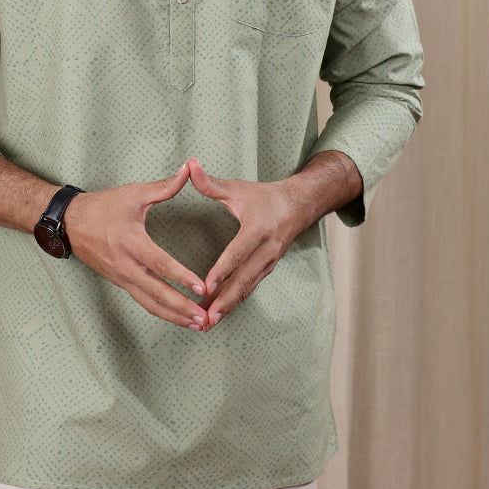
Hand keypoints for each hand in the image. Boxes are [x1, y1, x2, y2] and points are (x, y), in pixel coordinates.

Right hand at [63, 164, 209, 330]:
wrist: (70, 222)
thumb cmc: (103, 206)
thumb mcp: (134, 193)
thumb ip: (164, 186)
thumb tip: (188, 170)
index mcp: (130, 241)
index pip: (160, 264)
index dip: (182, 277)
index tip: (202, 287)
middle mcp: (125, 265)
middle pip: (156, 293)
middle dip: (181, 308)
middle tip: (204, 318)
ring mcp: (122, 277)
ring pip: (150, 303)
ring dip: (174, 316)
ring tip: (197, 324)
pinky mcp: (120, 282)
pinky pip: (143, 301)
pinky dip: (162, 311)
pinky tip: (178, 317)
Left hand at [187, 158, 299, 328]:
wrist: (299, 206)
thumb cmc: (264, 196)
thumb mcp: (238, 187)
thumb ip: (211, 183)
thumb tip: (189, 165)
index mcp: (258, 228)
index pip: (238, 252)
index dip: (223, 269)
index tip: (207, 285)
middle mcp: (266, 249)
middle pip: (244, 279)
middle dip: (225, 300)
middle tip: (206, 318)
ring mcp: (269, 263)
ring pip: (247, 289)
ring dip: (228, 307)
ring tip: (207, 324)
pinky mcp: (267, 270)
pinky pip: (249, 289)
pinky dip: (234, 303)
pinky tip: (217, 315)